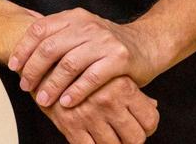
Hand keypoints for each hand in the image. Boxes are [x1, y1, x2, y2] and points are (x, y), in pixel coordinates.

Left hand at [8, 8, 162, 109]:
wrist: (148, 44)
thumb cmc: (108, 43)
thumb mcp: (82, 32)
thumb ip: (58, 37)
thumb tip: (22, 51)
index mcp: (74, 17)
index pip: (40, 29)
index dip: (23, 48)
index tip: (13, 66)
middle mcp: (87, 25)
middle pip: (50, 47)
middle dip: (33, 69)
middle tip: (24, 86)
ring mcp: (104, 40)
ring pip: (69, 64)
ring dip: (52, 84)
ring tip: (42, 100)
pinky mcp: (119, 58)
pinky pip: (92, 77)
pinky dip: (76, 91)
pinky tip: (67, 103)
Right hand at [40, 75, 158, 143]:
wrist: (42, 61)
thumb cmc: (80, 66)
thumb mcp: (110, 71)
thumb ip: (132, 90)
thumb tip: (153, 105)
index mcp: (123, 85)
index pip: (150, 118)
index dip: (148, 126)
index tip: (140, 126)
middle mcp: (108, 100)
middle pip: (136, 138)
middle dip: (132, 139)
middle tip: (125, 133)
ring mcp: (89, 114)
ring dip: (113, 143)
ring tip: (107, 133)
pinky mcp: (69, 125)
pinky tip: (92, 138)